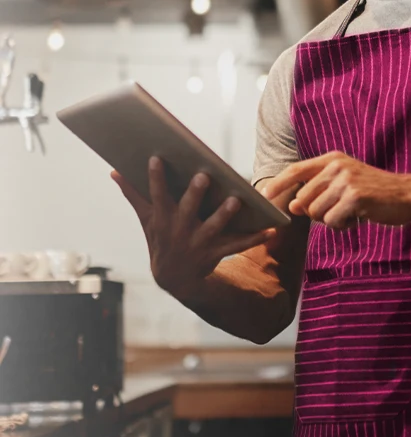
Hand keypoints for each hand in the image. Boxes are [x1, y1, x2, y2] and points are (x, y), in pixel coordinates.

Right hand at [112, 157, 275, 301]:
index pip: (157, 195)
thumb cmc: (160, 239)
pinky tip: (271, 230)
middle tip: (204, 176)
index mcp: (162, 219)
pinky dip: (254, 239)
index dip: (155, 178)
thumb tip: (113, 171)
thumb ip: (133, 194)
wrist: (174, 278)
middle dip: (194, 194)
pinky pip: (237, 246)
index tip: (157, 157)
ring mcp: (198, 243)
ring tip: (236, 201)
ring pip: (213, 228)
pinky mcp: (216, 253)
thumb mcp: (146, 219)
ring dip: (224, 215)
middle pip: (187, 210)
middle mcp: (179, 230)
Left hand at [261, 151, 410, 229]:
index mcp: (332, 159)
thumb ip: (318, 191)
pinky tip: (359, 217)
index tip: (264, 195)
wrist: (407, 195)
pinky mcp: (354, 196)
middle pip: (304, 199)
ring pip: (316, 212)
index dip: (277, 183)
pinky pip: (332, 221)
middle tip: (341, 210)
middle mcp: (337, 166)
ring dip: (332, 220)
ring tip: (352, 212)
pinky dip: (343, 225)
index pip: (295, 170)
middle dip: (317, 213)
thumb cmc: (374, 192)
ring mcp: (346, 180)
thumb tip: (293, 206)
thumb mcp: (344, 183)